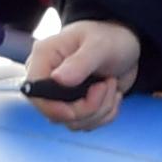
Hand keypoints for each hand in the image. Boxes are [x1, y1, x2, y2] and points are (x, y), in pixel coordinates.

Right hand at [24, 21, 140, 130]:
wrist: (127, 45)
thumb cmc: (112, 37)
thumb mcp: (100, 45)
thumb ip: (81, 62)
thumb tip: (58, 79)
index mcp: (44, 58)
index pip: (34, 94)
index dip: (55, 108)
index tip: (80, 107)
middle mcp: (47, 79)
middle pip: (55, 114)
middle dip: (88, 107)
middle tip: (108, 84)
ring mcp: (60, 95)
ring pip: (73, 123)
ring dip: (101, 109)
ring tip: (112, 84)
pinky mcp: (74, 105)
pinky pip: (86, 124)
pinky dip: (105, 114)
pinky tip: (113, 94)